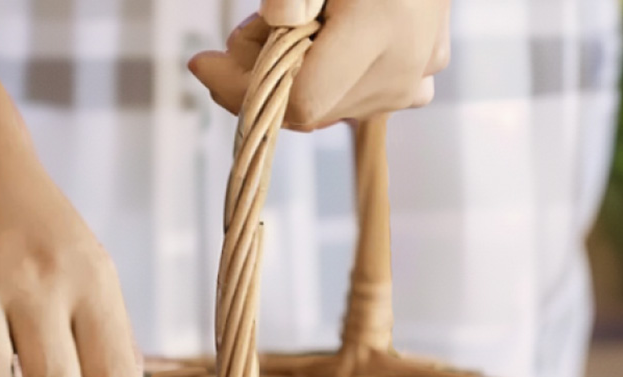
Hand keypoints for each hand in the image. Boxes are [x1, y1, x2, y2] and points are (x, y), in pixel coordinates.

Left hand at [189, 0, 450, 129]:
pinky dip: (332, 78)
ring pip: (329, 107)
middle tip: (253, 28)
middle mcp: (400, 71)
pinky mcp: (419, 84)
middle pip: (308, 106)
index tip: (202, 64)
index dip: (243, 92)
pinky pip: (361, 98)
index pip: (300, 101)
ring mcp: (413, 83)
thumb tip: (275, 24)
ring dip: (297, 75)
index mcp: (380, 30)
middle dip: (264, 75)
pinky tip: (329, 43)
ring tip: (299, 23)